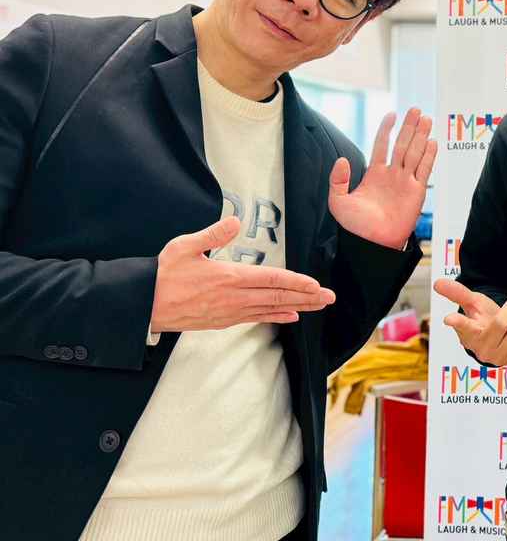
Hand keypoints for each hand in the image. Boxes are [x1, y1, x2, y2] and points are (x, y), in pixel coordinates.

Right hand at [149, 217, 334, 331]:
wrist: (142, 305)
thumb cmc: (162, 274)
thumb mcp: (184, 247)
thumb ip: (212, 233)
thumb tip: (234, 220)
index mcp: (228, 278)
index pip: (271, 280)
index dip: (296, 283)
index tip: (316, 285)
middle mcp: (233, 298)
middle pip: (277, 298)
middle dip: (307, 298)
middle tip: (330, 299)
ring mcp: (228, 312)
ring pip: (270, 310)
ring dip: (296, 308)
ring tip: (317, 307)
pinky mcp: (221, 321)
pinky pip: (255, 319)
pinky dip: (275, 317)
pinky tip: (289, 316)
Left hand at [329, 109, 436, 249]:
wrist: (372, 244)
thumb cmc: (355, 227)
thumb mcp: (338, 201)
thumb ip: (337, 180)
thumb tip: (342, 160)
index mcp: (374, 174)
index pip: (382, 145)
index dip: (387, 130)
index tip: (392, 114)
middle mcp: (392, 175)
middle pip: (403, 144)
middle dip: (410, 127)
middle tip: (416, 110)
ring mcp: (406, 182)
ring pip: (415, 153)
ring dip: (421, 136)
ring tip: (426, 119)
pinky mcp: (417, 192)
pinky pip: (424, 170)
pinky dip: (429, 156)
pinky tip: (432, 142)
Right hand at [433, 278, 506, 366]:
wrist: (495, 338)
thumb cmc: (482, 318)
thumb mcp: (472, 304)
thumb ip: (457, 293)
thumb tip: (437, 283)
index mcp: (469, 332)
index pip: (463, 326)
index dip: (456, 322)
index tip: (449, 319)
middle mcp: (481, 346)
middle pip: (500, 324)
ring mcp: (496, 356)